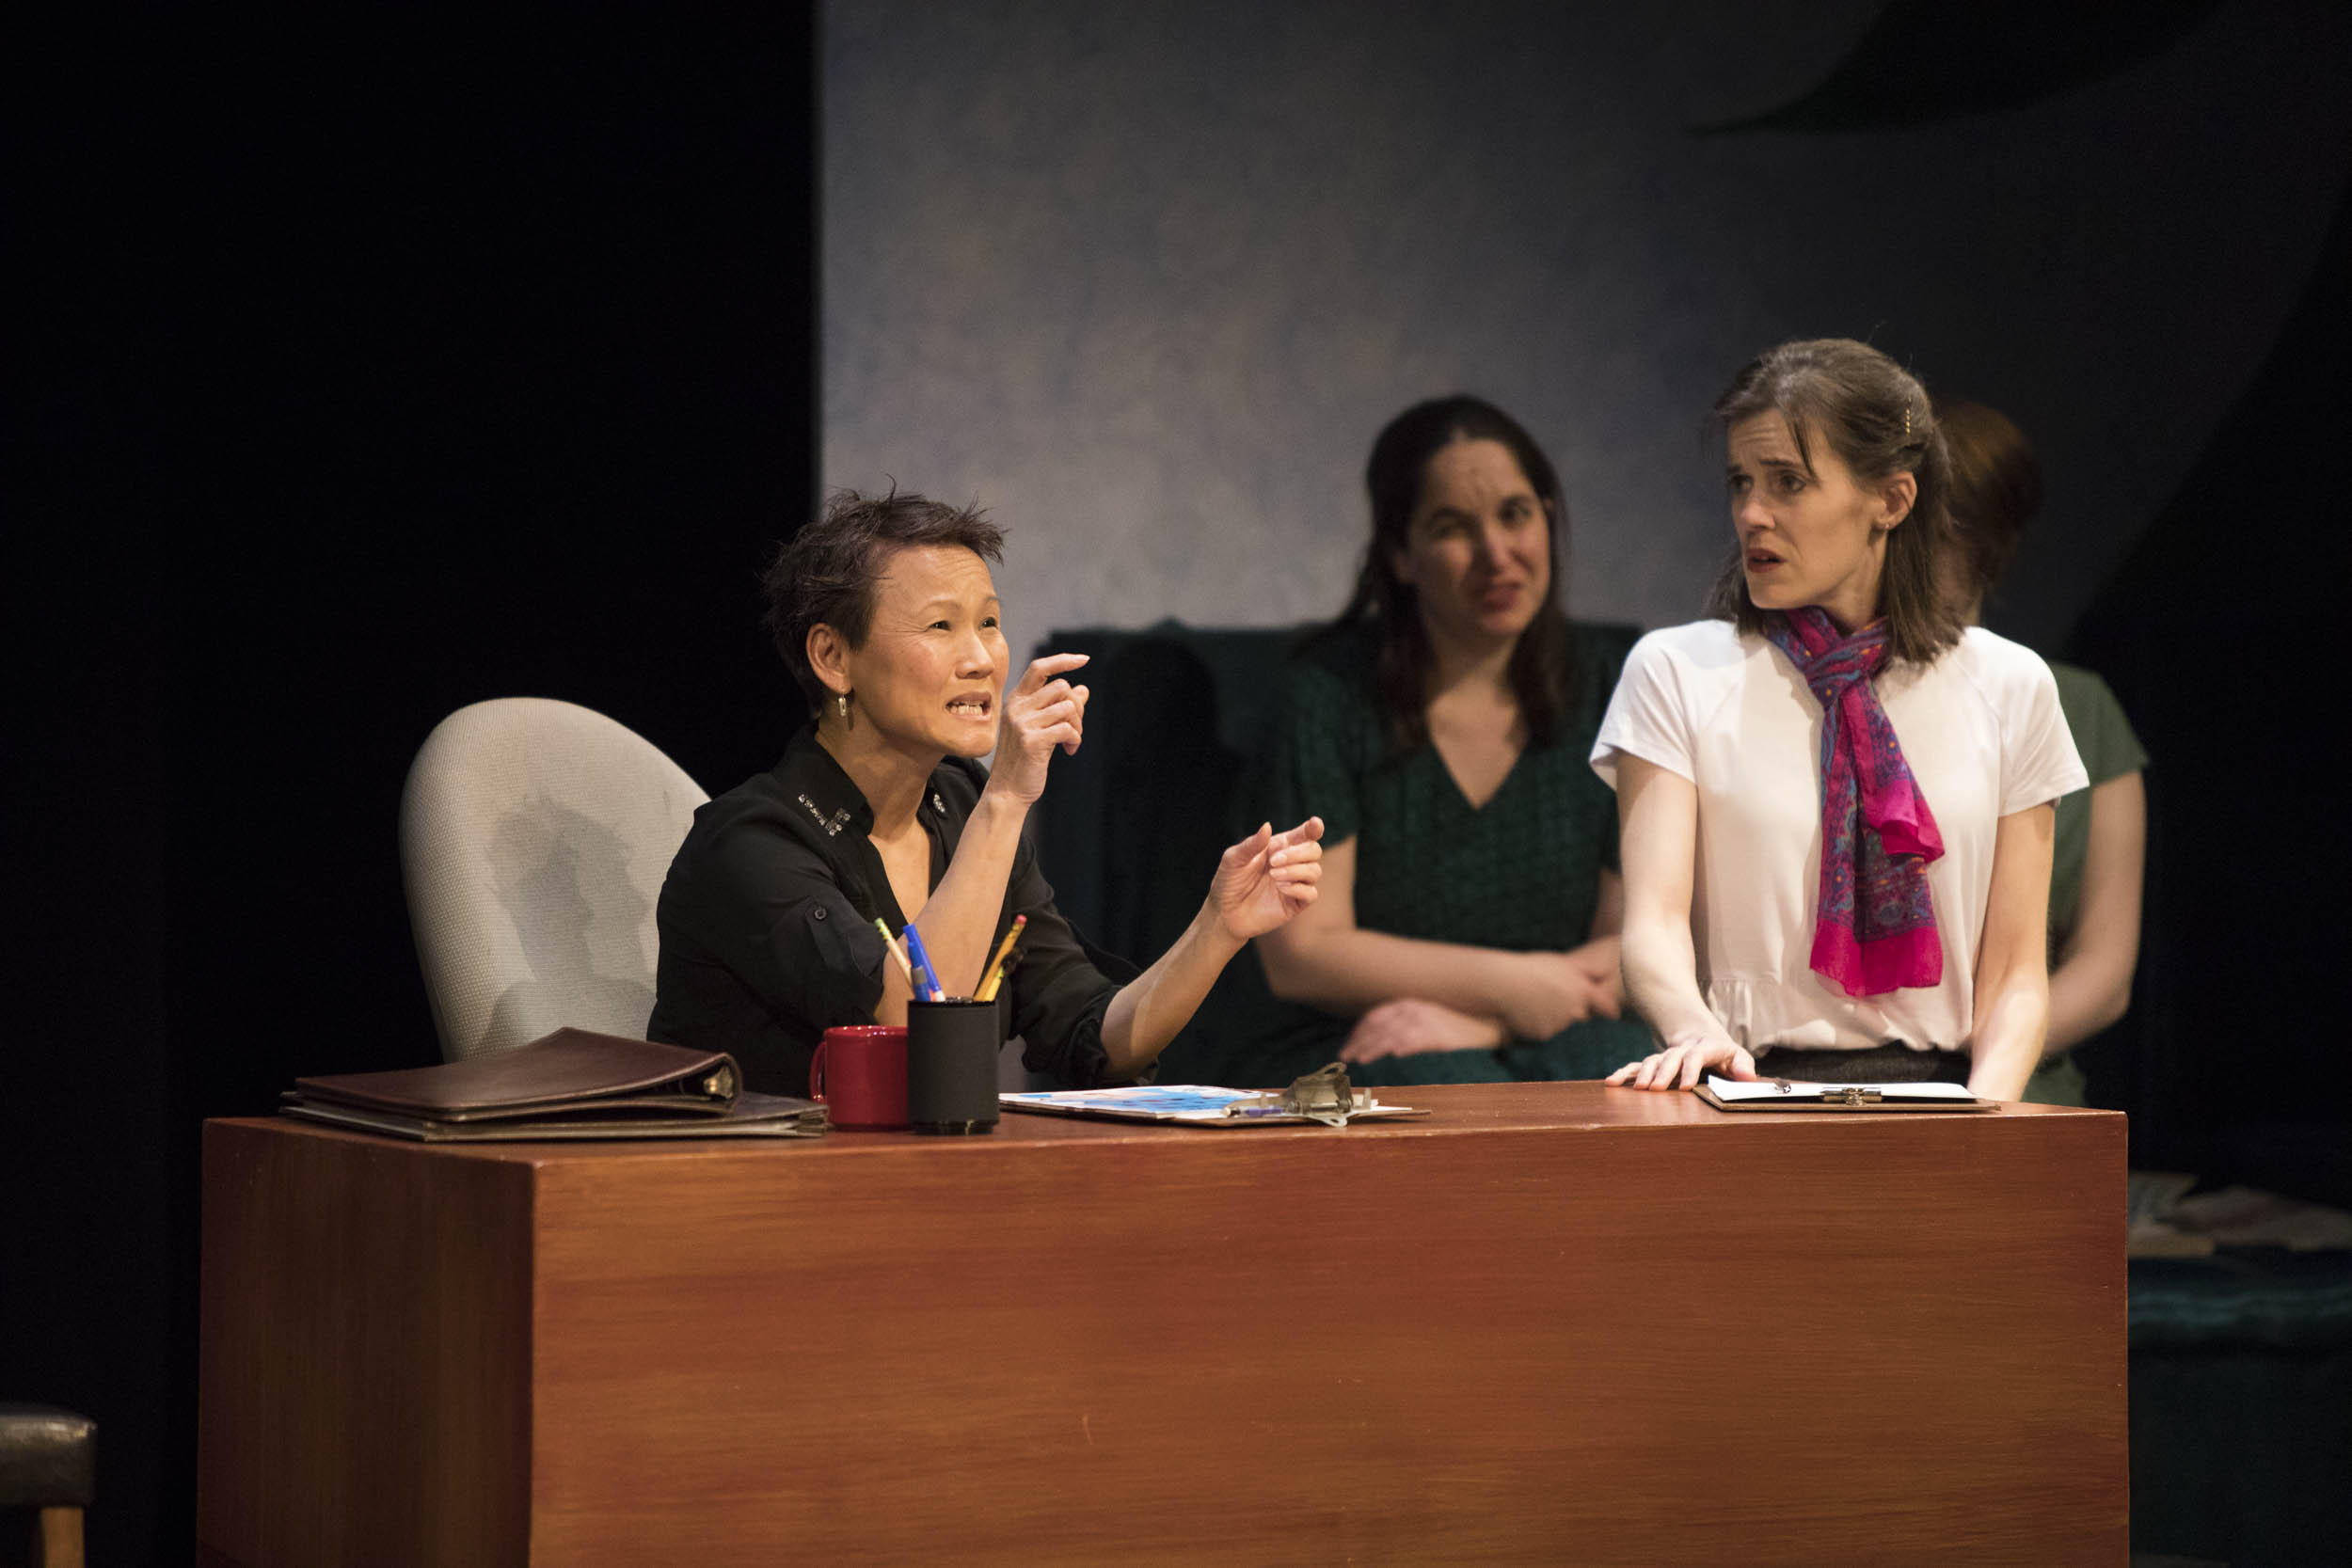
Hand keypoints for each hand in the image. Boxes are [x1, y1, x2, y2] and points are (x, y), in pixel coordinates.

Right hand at [985, 653, 1090, 804]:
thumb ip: (1059, 707)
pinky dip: (1075, 739)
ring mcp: (1022, 723)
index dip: (1063, 661)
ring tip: (1072, 742)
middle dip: (1077, 707)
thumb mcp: (1041, 728)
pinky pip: (1067, 728)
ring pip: (1068, 707)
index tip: (1083, 659)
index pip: (1039, 668)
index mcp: (1016, 700)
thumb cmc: (1025, 760)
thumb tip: (1084, 689)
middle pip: (1062, 687)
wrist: (1008, 790)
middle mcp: (1016, 707)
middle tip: (1075, 728)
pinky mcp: (1031, 740)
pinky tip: (1069, 750)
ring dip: (1078, 725)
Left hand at [1208, 817, 1323, 941]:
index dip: (1313, 828)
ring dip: (1295, 870)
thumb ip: (1252, 844)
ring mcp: (1295, 884)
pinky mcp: (1295, 904)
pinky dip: (1299, 888)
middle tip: (1273, 861)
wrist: (1224, 913)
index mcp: (1278, 847)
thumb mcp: (1234, 859)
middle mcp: (1291, 863)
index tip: (1315, 824)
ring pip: (1315, 870)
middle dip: (1297, 853)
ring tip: (1273, 875)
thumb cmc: (1228, 882)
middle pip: (1314, 850)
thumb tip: (1267, 826)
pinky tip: (1280, 888)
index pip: (1303, 835)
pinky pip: (1311, 893)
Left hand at [1340, 999, 1508, 1062]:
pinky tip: (1394, 1055)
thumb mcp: (1425, 1018)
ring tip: (1361, 1060)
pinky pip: (1418, 1041)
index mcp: (1407, 1004)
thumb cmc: (1454, 1025)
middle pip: (1378, 1027)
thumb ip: (1403, 1024)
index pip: (1373, 1017)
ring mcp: (1427, 1021)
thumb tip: (1380, 1043)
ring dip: (1374, 1048)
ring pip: (1392, 1035)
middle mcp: (1413, 1009)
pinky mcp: (1440, 1035)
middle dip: (1359, 1043)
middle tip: (1346, 1058)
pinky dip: (1405, 1046)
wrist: (1488, 1023)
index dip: (1357, 1034)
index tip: (1347, 1048)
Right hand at [1495, 949, 1622, 1040]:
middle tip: (1550, 994)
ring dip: (1552, 1016)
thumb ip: (1586, 970)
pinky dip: (1537, 1024)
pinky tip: (1525, 1011)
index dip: (1609, 1010)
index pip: (1604, 1005)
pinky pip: (1544, 1031)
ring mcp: (1559, 1024)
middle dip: (1571, 1009)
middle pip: (1579, 1014)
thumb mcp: (1560, 963)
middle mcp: (1575, 1010)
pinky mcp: (1544, 1034)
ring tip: (1532, 999)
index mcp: (1581, 990)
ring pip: (1560, 1023)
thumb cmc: (1531, 968)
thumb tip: (1607, 971)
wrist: (1503, 983)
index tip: (1613, 1015)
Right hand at [1604, 1030, 1756, 1091]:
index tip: (1686, 1086)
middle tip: (1657, 1089)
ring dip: (1644, 1074)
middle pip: (1671, 1057)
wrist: (1698, 1035)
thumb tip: (1748, 1079)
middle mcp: (1683, 1049)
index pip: (1697, 1055)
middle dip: (1663, 1073)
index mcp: (1705, 1047)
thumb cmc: (1722, 1053)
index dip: (1691, 1069)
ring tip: (1639, 1089)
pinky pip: (1638, 1066)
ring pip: (1653, 1060)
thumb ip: (1743, 1066)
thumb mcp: (1737, 1056)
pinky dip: (1625, 1073)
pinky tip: (1612, 1081)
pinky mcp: (1655, 1063)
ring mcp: (1666, 1055)